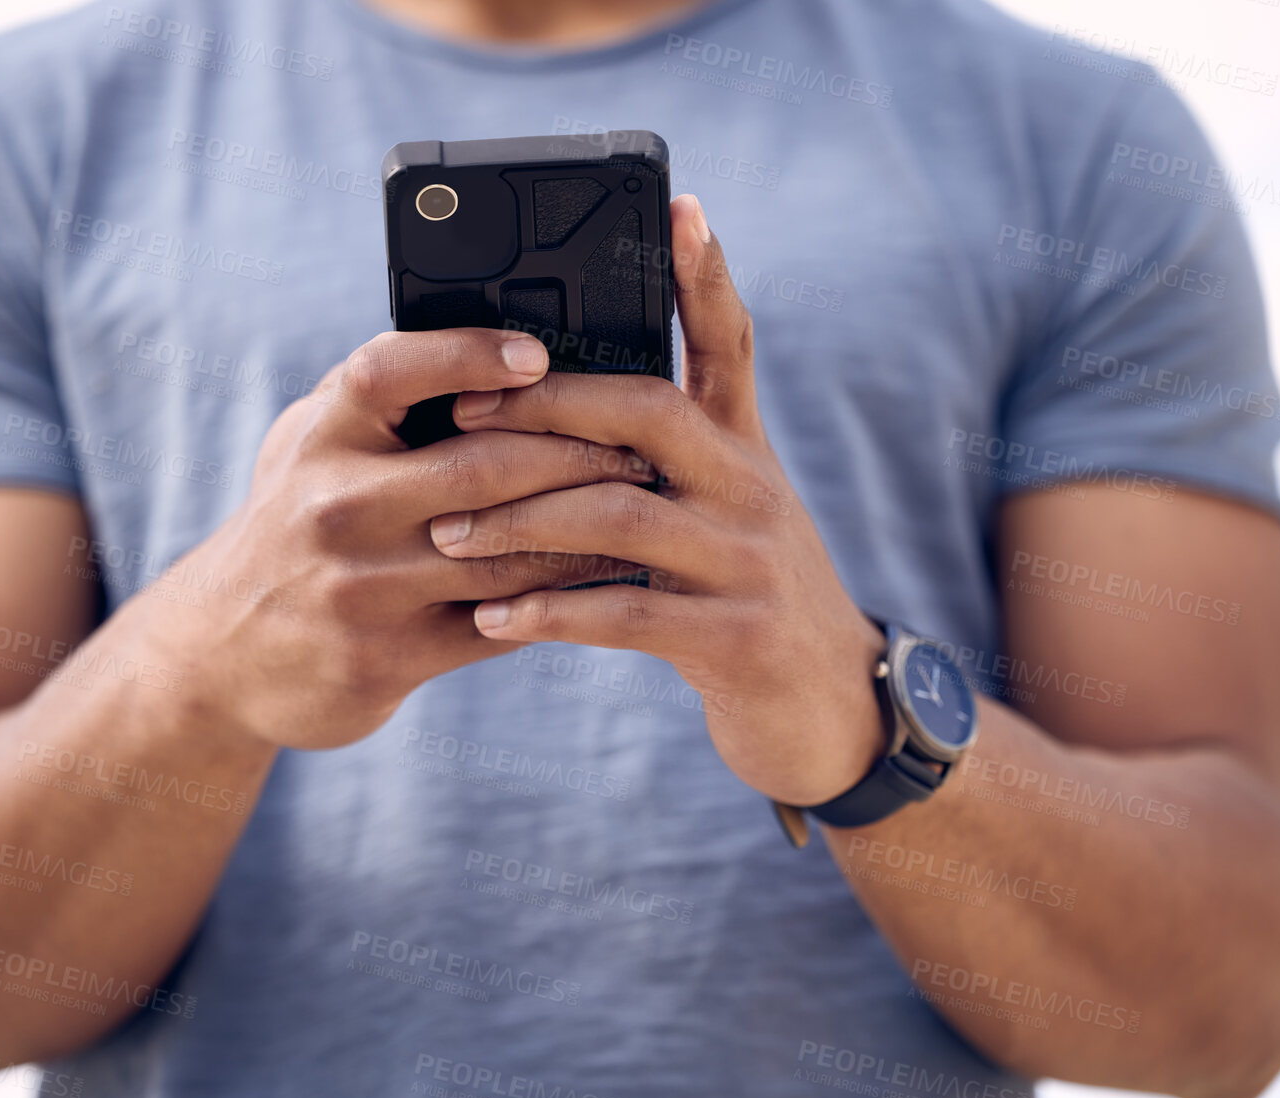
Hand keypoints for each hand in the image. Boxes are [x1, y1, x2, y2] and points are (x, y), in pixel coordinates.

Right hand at [165, 327, 656, 749]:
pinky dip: (564, 598)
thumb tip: (504, 347)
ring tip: (648, 510)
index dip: (468, 354)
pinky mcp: (389, 656)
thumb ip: (386, 399)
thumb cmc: (295, 523)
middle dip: (580, 454)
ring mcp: (363, 586)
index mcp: (322, 433)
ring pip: (508, 552)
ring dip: (591, 532)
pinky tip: (609, 581)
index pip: (394, 371)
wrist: (222, 654)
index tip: (538, 354)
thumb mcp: (313, 444)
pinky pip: (503, 622)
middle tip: (644, 446)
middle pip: (484, 466)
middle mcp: (335, 504)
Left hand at [429, 195, 888, 805]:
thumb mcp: (731, 515)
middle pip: (648, 411)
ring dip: (520, 520)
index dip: (704, 274)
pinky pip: (626, 613)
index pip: (729, 343)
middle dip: (546, 405)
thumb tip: (574, 409)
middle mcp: (753, 490)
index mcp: (746, 451)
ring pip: (620, 512)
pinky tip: (492, 617)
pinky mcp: (737, 638)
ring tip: (447, 532)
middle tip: (459, 416)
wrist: (832, 710)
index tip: (677, 205)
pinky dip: (550, 612)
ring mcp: (749, 563)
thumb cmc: (750, 602)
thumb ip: (673, 461)